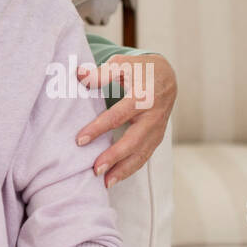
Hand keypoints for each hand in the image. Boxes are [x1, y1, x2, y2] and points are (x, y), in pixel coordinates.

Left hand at [75, 52, 176, 188]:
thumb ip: (101, 72)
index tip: (80, 140)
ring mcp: (158, 129)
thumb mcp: (123, 63)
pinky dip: (131, 168)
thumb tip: (80, 75)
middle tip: (94, 169)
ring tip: (105, 182)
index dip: (98, 128)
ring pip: (142, 153)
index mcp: (144, 96)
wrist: (167, 75)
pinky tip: (115, 178)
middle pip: (133, 140)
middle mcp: (153, 115)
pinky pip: (145, 155)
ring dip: (124, 169)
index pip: (118, 115)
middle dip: (114, 156)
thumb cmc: (140, 69)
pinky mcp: (157, 137)